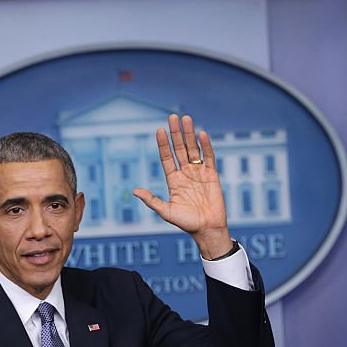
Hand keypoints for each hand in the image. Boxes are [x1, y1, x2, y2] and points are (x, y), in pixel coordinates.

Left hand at [133, 114, 232, 258]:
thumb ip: (151, 200)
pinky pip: (209, 157)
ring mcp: (199, 173)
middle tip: (172, 117)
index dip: (163, 144)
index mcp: (174, 180)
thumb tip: (134, 191)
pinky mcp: (212, 175)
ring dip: (189, 135)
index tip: (159, 131)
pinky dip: (206, 146)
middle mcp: (185, 174)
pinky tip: (201, 134)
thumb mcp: (166, 211)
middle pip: (180, 149)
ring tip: (186, 119)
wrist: (207, 229)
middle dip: (176, 133)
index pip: (167, 158)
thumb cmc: (186, 223)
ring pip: (193, 149)